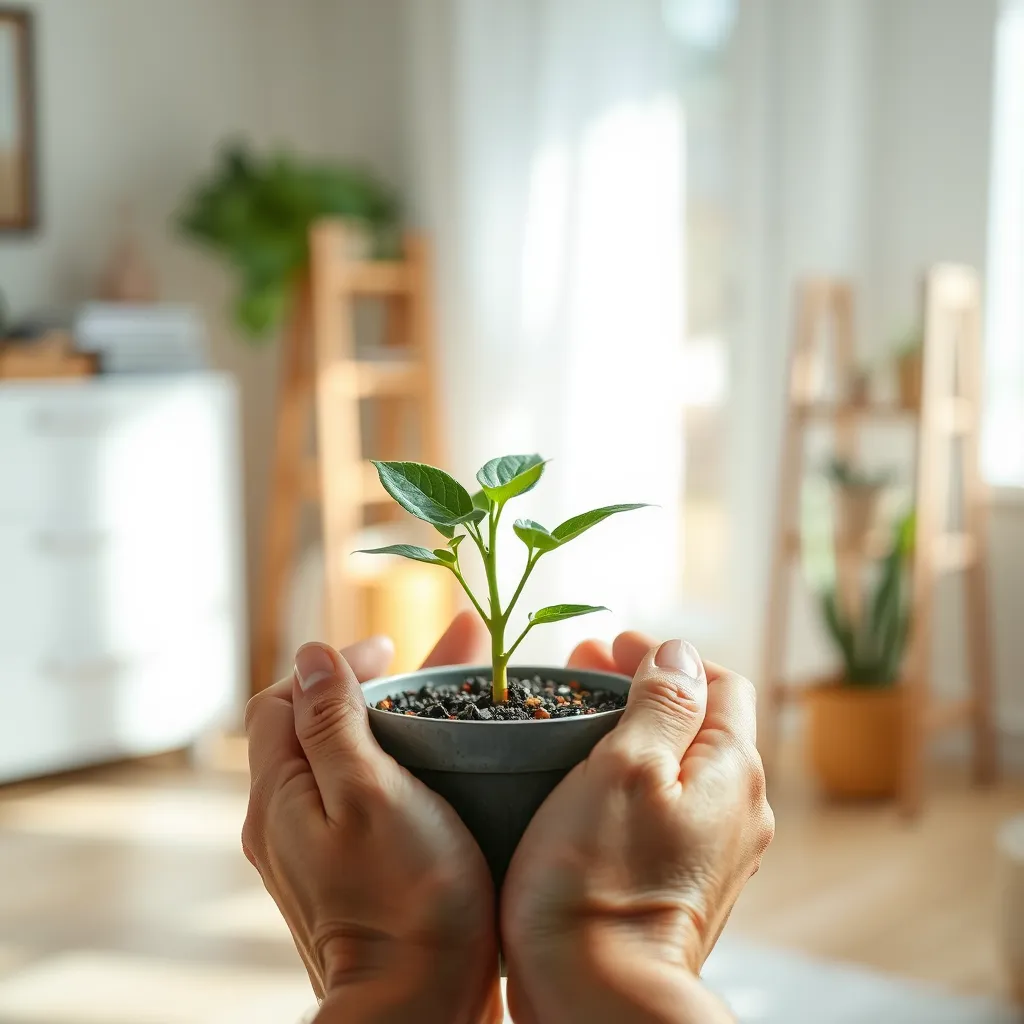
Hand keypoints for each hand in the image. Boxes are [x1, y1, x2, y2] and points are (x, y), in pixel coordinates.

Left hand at [242, 612, 502, 1023]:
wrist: (419, 1008)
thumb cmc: (406, 899)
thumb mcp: (369, 795)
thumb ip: (332, 723)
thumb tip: (310, 656)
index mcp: (281, 796)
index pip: (284, 700)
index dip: (333, 665)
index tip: (391, 651)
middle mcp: (288, 820)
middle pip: (321, 725)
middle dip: (378, 682)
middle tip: (441, 655)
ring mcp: (318, 850)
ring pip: (350, 758)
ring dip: (397, 715)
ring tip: (458, 688)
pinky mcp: (353, 872)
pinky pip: (367, 794)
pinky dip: (402, 759)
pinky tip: (446, 755)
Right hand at [503, 633, 773, 1023]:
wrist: (596, 1000)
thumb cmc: (599, 878)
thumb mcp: (627, 768)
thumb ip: (662, 703)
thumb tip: (680, 653)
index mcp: (732, 771)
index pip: (719, 682)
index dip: (665, 656)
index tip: (608, 648)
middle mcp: (740, 810)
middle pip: (702, 722)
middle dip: (645, 687)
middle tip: (581, 672)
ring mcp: (716, 851)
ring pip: (683, 765)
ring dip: (637, 729)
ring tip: (579, 718)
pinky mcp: (686, 881)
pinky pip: (670, 806)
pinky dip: (637, 776)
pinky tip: (591, 782)